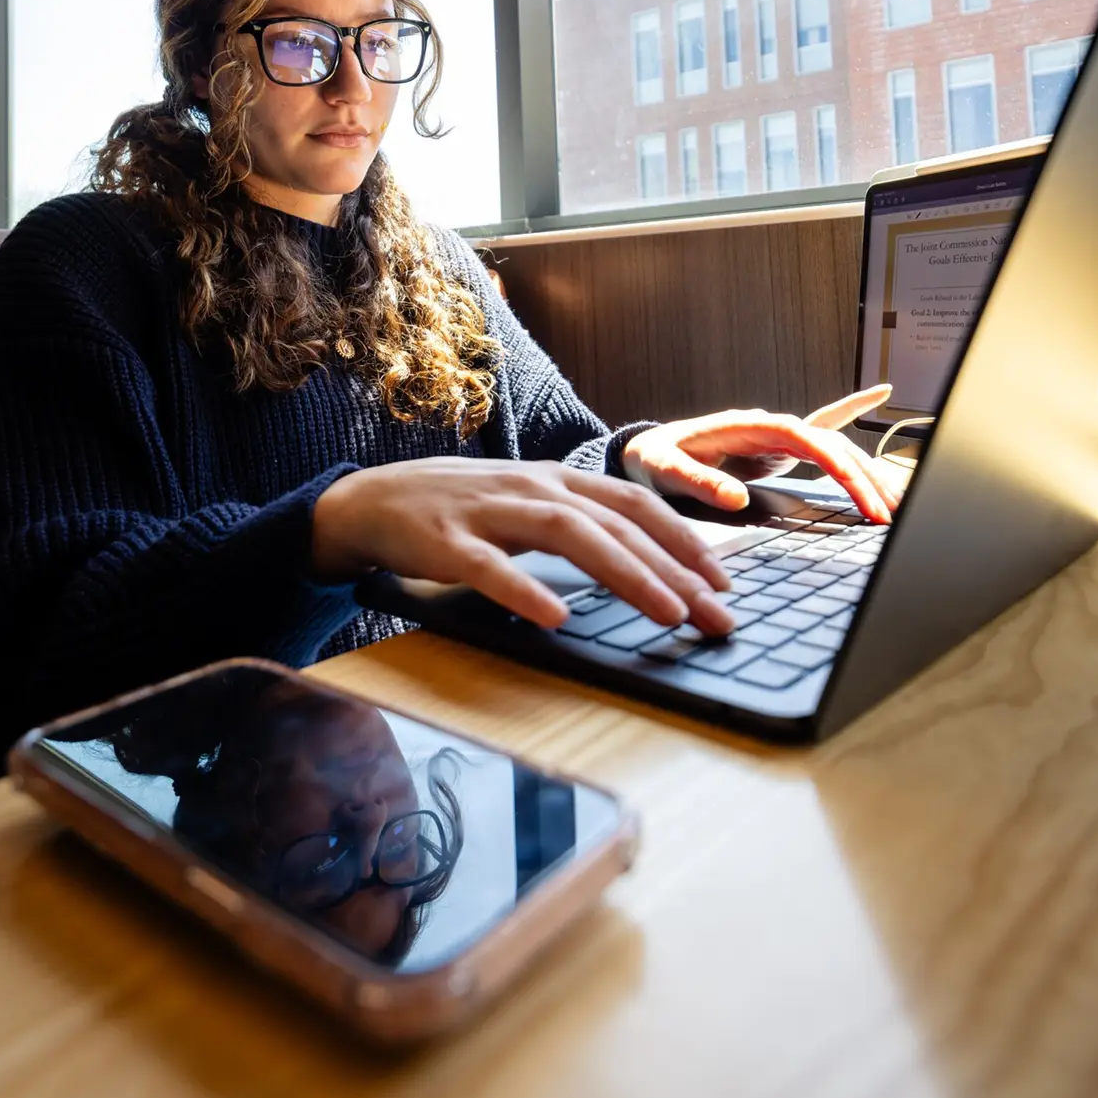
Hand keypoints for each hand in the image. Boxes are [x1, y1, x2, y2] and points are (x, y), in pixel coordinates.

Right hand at [312, 457, 735, 634]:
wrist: (372, 501)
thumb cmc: (461, 511)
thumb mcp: (528, 506)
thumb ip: (580, 524)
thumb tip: (648, 561)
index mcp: (557, 481)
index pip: (636, 504)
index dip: (685, 539)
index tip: (724, 582)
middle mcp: (532, 487)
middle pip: (617, 523)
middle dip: (675, 570)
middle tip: (718, 615)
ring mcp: (489, 511)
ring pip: (569, 535)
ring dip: (626, 574)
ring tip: (667, 613)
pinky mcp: (445, 541)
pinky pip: (489, 567)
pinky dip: (524, 590)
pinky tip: (554, 616)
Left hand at [621, 385, 901, 523]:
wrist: (647, 452)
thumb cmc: (654, 459)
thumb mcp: (666, 472)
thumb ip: (698, 483)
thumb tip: (736, 497)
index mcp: (747, 426)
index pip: (804, 438)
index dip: (837, 465)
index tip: (860, 494)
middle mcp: (768, 425)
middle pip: (829, 443)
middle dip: (863, 476)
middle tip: (889, 513)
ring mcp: (776, 436)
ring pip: (833, 445)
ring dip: (865, 470)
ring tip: (896, 499)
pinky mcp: (778, 449)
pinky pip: (821, 433)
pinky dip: (850, 411)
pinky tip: (878, 394)